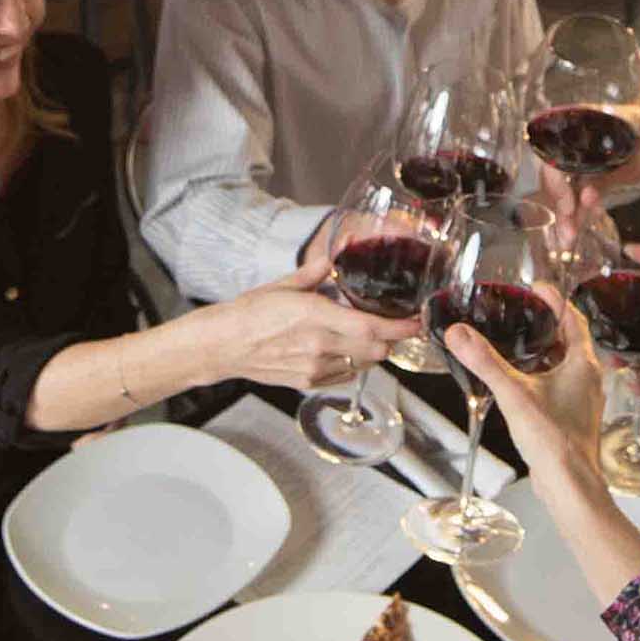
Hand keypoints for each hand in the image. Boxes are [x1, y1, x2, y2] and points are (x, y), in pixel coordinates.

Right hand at [201, 253, 418, 391]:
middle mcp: (318, 346)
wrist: (223, 345)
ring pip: (364, 364)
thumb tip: (334, 258)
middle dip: (391, 338)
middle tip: (395, 325)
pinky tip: (342, 350)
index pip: (370, 327)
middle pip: (376, 349)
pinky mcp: (308, 382)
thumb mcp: (283, 285)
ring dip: (373, 350)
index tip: (416, 321)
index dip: (400, 327)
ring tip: (365, 335)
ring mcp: (314, 368)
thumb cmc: (248, 313)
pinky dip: (353, 364)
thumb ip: (315, 272)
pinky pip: (346, 376)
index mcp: (314, 316)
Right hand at [440, 287, 601, 478]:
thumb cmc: (555, 440)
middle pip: (569, 340)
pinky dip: (542, 376)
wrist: (570, 485)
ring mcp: (582, 399)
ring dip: (544, 351)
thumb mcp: (514, 394)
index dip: (556, 300)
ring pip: (564, 364)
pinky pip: (559, 386)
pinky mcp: (572, 417)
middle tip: (522, 312)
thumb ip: (485, 362)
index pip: (573, 318)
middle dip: (546, 325)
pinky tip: (521, 382)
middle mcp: (588, 378)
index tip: (537, 289)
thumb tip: (460, 333)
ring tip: (516, 343)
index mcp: (583, 364)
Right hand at [539, 101, 639, 225]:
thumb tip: (584, 198)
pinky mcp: (579, 171)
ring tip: (569, 238)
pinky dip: (576, 209)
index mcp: (577, 124)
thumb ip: (607, 178)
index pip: (553, 155)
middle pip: (552, 175)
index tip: (569, 208)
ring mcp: (572, 155)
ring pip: (561, 187)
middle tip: (567, 235)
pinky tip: (579, 226)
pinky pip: (572, 191)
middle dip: (560, 207)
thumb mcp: (632, 160)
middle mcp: (568, 138)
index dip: (556, 183)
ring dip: (566, 214)